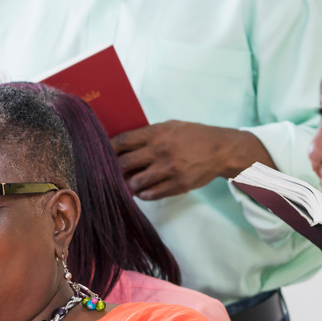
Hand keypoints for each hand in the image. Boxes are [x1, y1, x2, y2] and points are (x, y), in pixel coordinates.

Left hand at [112, 121, 271, 199]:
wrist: (222, 149)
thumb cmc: (193, 136)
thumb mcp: (170, 127)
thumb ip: (148, 135)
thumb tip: (121, 144)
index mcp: (156, 134)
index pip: (122, 141)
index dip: (107, 149)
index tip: (99, 154)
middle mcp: (160, 151)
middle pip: (123, 164)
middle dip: (114, 170)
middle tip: (110, 174)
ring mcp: (168, 169)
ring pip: (134, 182)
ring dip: (127, 185)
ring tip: (127, 184)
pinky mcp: (177, 184)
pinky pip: (151, 194)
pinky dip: (143, 194)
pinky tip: (142, 191)